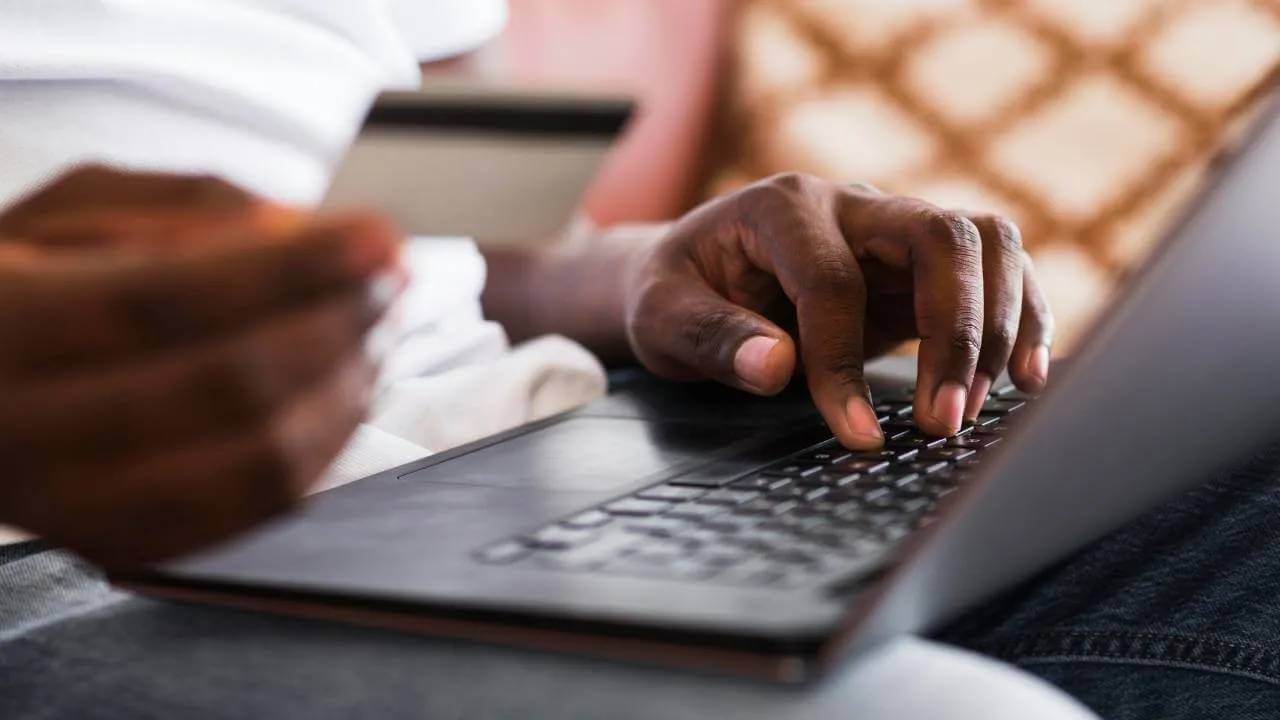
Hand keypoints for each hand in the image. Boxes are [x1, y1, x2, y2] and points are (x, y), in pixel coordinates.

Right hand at [0, 166, 402, 566]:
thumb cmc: (20, 280)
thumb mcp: (74, 210)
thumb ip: (186, 208)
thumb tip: (307, 233)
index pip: (165, 299)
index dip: (290, 268)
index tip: (379, 236)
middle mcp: (24, 430)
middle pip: (226, 385)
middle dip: (336, 323)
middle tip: (392, 276)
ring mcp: (76, 506)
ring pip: (256, 460)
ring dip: (346, 386)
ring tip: (379, 324)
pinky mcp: (126, 544)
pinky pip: (257, 509)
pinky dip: (326, 445)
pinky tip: (350, 385)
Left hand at [624, 173, 1053, 448]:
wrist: (690, 276)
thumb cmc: (674, 295)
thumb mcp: (662, 318)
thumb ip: (712, 338)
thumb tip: (777, 367)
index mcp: (782, 209)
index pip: (832, 281)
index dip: (844, 362)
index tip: (854, 433)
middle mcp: (851, 204)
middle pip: (940, 237)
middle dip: (957, 332)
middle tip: (945, 419)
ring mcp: (892, 228)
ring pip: (985, 243)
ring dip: (998, 325)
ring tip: (979, 407)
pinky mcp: (919, 265)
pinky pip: (996, 269)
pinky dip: (1022, 317)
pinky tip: (1024, 376)